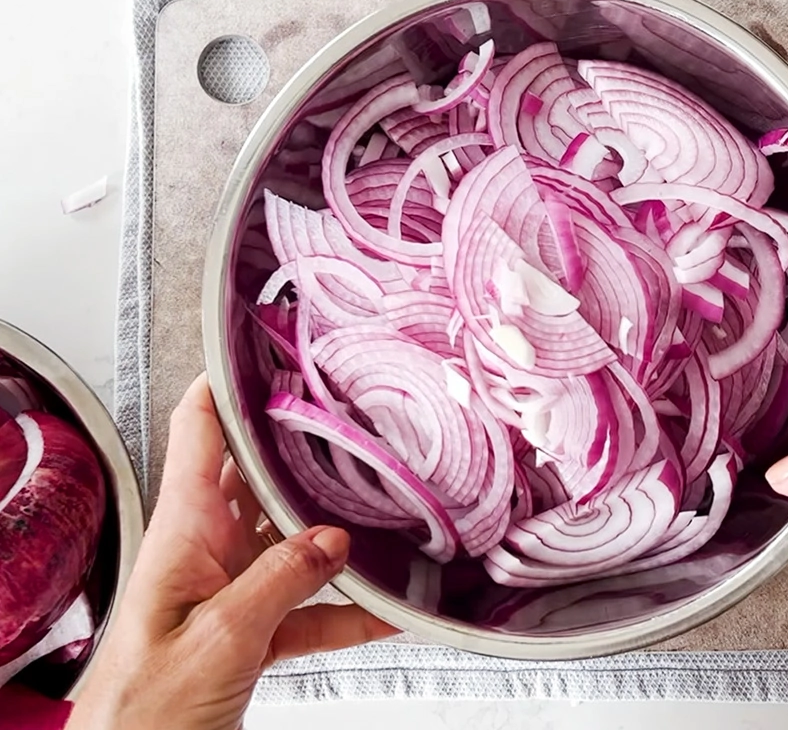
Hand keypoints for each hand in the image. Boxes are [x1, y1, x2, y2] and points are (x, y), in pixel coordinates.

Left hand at [67, 374, 395, 729]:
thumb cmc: (143, 711)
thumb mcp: (219, 639)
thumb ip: (280, 581)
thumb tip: (334, 539)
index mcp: (183, 534)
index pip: (199, 431)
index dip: (229, 384)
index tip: (272, 351)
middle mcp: (206, 552)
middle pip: (257, 479)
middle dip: (303, 452)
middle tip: (353, 423)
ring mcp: (230, 591)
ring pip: (293, 542)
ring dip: (338, 535)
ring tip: (386, 514)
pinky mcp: (251, 633)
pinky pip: (309, 610)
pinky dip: (348, 611)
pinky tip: (386, 611)